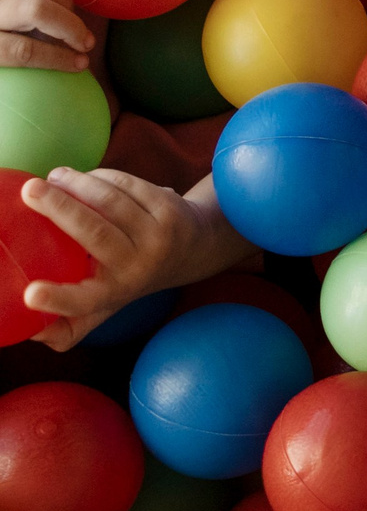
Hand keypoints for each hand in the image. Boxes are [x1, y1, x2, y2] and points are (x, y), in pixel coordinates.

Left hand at [0, 0, 92, 72]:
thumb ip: (16, 61)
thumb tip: (66, 69)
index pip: (21, 50)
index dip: (57, 58)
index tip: (80, 64)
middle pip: (35, 11)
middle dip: (69, 26)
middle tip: (85, 42)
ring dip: (64, 2)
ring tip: (71, 19)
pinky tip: (55, 2)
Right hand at [18, 170, 250, 351]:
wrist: (194, 250)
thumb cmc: (130, 278)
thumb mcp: (105, 307)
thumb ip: (70, 324)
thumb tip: (31, 333)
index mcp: (114, 293)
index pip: (84, 302)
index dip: (57, 300)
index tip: (31, 293)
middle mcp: (139, 267)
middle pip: (95, 233)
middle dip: (60, 208)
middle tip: (29, 190)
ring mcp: (158, 235)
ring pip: (112, 202)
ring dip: (78, 184)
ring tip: (53, 177)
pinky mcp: (170, 208)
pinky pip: (129, 186)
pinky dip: (102, 177)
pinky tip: (83, 177)